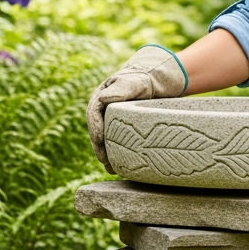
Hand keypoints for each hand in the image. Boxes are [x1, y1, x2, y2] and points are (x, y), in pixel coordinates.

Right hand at [86, 45, 187, 170]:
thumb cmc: (143, 80)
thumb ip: (121, 89)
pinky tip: (121, 168)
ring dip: (106, 155)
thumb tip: (103, 99)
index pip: (93, 115)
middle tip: (105, 161)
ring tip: (111, 169)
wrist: (155, 83)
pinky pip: (115, 143)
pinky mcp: (120, 129)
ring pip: (105, 140)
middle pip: (97, 131)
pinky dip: (116, 155)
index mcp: (100, 98)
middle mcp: (102, 111)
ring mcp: (110, 121)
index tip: (100, 141)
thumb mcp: (133, 82)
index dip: (95, 129)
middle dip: (99, 148)